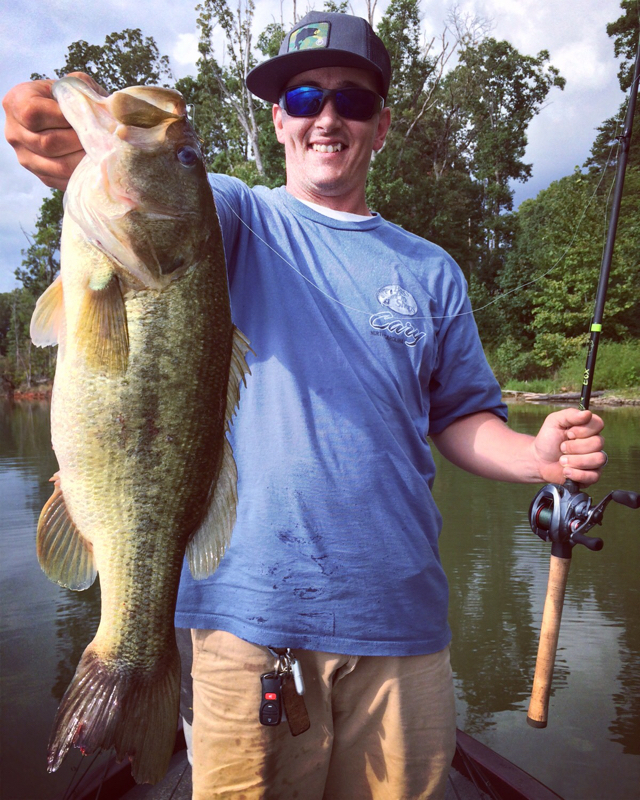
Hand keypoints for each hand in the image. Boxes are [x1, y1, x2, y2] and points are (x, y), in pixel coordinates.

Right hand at [3, 72, 104, 189]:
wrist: (72, 122)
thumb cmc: (74, 100)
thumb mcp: (75, 85)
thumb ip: (79, 87)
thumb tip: (96, 105)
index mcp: (16, 103)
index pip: (33, 113)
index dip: (62, 117)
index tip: (83, 116)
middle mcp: (14, 133)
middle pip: (48, 143)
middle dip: (79, 141)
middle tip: (102, 138)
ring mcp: (26, 158)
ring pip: (59, 165)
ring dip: (85, 159)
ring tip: (103, 151)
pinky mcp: (42, 177)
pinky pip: (65, 180)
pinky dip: (84, 173)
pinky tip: (97, 164)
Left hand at [533, 408, 605, 486]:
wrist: (539, 460)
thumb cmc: (548, 440)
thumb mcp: (554, 422)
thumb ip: (569, 415)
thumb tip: (587, 413)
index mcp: (588, 428)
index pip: (599, 424)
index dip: (583, 430)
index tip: (569, 433)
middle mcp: (594, 443)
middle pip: (598, 443)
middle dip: (575, 447)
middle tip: (562, 448)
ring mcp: (595, 460)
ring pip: (598, 459)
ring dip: (576, 461)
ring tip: (562, 460)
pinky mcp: (592, 475)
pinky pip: (594, 476)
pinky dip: (577, 474)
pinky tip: (566, 471)